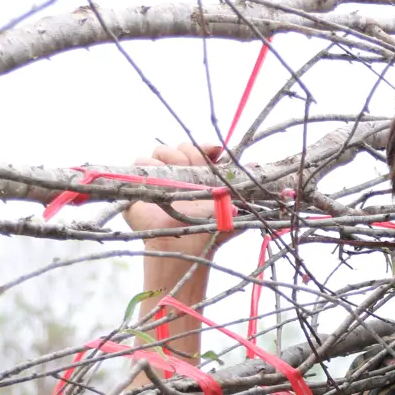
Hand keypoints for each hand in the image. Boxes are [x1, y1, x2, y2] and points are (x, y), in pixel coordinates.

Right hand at [121, 143, 238, 256]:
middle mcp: (180, 174)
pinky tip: (160, 182)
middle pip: (181, 147)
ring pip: (161, 151)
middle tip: (193, 169)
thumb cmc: (208, 231)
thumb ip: (242, 189)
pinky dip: (150, 168)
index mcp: (200, 176)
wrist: (183, 247)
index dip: (207, 147)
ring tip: (176, 179)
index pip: (202, 150)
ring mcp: (159, 178)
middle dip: (189, 153)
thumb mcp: (232, 210)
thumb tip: (255, 164)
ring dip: (170, 158)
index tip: (214, 150)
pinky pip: (141, 163)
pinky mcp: (139, 185)